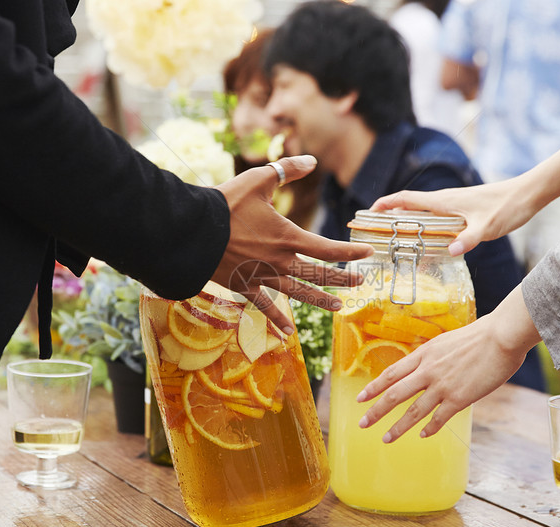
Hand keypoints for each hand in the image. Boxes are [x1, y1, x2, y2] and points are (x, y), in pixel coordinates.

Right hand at [214, 155, 372, 331]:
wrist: (192, 231)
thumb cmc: (225, 203)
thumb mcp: (259, 180)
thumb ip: (288, 169)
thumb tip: (312, 160)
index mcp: (287, 237)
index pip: (328, 249)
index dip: (350, 252)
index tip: (367, 252)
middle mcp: (280, 262)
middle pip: (318, 274)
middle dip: (342, 278)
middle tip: (360, 282)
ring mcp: (262, 277)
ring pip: (298, 293)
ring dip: (320, 300)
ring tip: (338, 307)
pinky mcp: (244, 286)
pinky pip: (264, 306)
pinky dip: (277, 319)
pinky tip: (288, 333)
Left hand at [356, 287, 540, 441]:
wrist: (501, 336)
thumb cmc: (479, 336)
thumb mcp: (446, 342)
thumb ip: (433, 357)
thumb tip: (425, 367)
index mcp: (423, 355)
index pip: (391, 373)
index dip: (374, 388)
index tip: (360, 399)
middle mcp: (428, 371)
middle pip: (395, 394)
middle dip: (376, 411)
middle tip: (362, 424)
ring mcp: (442, 386)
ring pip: (413, 411)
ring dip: (398, 427)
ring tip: (386, 439)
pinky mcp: (460, 398)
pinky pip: (439, 418)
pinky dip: (429, 428)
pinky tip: (423, 435)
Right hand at [370, 180, 531, 256]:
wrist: (527, 194)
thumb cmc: (507, 207)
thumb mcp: (488, 227)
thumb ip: (469, 239)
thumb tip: (452, 251)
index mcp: (444, 200)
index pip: (406, 199)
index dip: (385, 204)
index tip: (368, 212)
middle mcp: (445, 199)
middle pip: (409, 204)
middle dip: (389, 214)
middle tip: (374, 230)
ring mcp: (453, 203)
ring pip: (421, 210)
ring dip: (405, 219)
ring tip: (393, 236)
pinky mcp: (462, 208)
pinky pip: (435, 215)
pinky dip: (423, 224)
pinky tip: (426, 238)